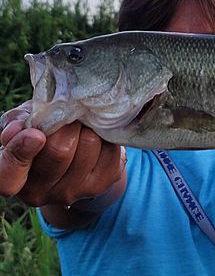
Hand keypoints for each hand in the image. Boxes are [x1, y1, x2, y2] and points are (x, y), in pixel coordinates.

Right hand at [0, 101, 125, 209]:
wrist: (78, 156)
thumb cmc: (44, 134)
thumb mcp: (24, 124)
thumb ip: (17, 122)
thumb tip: (17, 130)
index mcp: (12, 177)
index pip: (7, 176)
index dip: (20, 153)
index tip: (36, 134)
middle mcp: (40, 192)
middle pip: (59, 151)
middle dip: (67, 124)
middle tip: (69, 116)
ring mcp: (72, 192)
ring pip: (89, 144)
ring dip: (88, 126)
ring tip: (82, 125)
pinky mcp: (102, 184)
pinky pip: (110, 148)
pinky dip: (105, 134)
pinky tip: (98, 135)